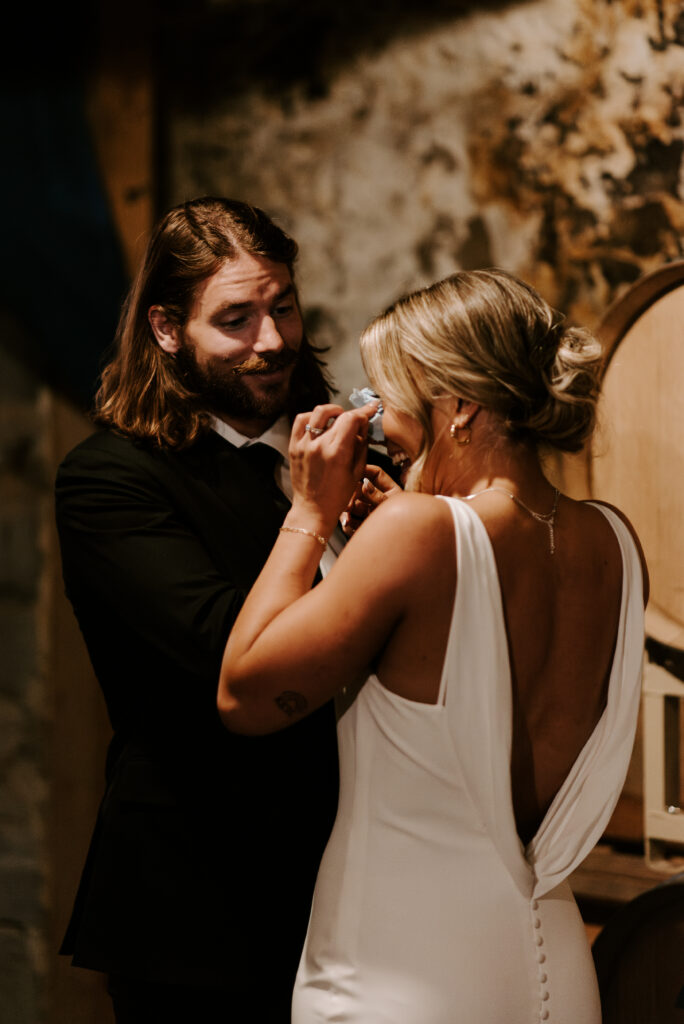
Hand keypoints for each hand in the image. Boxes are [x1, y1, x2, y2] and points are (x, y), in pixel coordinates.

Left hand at [288, 403, 376, 535]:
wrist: (313, 509)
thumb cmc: (337, 495)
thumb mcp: (357, 471)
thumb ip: (361, 445)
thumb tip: (362, 426)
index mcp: (337, 452)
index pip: (352, 418)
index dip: (364, 411)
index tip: (370, 409)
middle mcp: (319, 445)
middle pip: (338, 414)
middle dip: (351, 414)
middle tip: (356, 421)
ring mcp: (304, 444)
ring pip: (318, 412)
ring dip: (332, 411)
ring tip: (338, 419)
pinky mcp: (294, 446)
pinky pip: (301, 420)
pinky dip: (312, 417)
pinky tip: (320, 424)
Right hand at [340, 464, 401, 535]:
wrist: (402, 551)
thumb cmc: (404, 526)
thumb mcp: (391, 508)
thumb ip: (378, 496)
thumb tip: (365, 484)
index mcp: (389, 490)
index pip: (375, 473)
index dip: (364, 470)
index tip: (352, 472)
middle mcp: (377, 499)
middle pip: (358, 490)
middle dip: (351, 497)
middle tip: (348, 505)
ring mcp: (368, 512)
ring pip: (351, 506)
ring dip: (347, 512)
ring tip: (348, 520)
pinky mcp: (362, 526)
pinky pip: (350, 522)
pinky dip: (348, 525)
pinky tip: (350, 527)